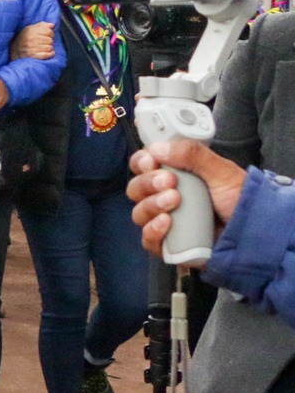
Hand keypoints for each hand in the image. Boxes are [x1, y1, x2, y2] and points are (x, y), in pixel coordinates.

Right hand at [13, 22, 55, 60]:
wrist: (13, 49)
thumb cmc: (23, 37)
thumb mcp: (30, 28)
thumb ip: (42, 25)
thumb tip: (52, 25)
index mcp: (31, 31)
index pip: (48, 31)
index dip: (50, 33)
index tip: (48, 35)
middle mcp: (31, 39)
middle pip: (50, 40)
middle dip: (49, 41)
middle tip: (45, 42)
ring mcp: (32, 48)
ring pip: (49, 48)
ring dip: (49, 48)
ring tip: (45, 47)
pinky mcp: (33, 56)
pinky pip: (46, 55)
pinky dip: (50, 54)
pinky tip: (50, 53)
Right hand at [128, 140, 245, 251]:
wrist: (255, 232)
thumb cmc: (240, 199)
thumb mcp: (222, 172)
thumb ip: (194, 155)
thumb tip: (158, 148)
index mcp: (174, 175)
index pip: (143, 165)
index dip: (141, 162)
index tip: (151, 162)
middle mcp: (164, 196)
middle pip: (136, 188)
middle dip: (148, 183)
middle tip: (169, 182)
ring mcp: (164, 221)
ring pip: (139, 213)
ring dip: (151, 205)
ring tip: (174, 201)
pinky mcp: (168, 244)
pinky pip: (147, 239)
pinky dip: (153, 230)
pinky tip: (167, 223)